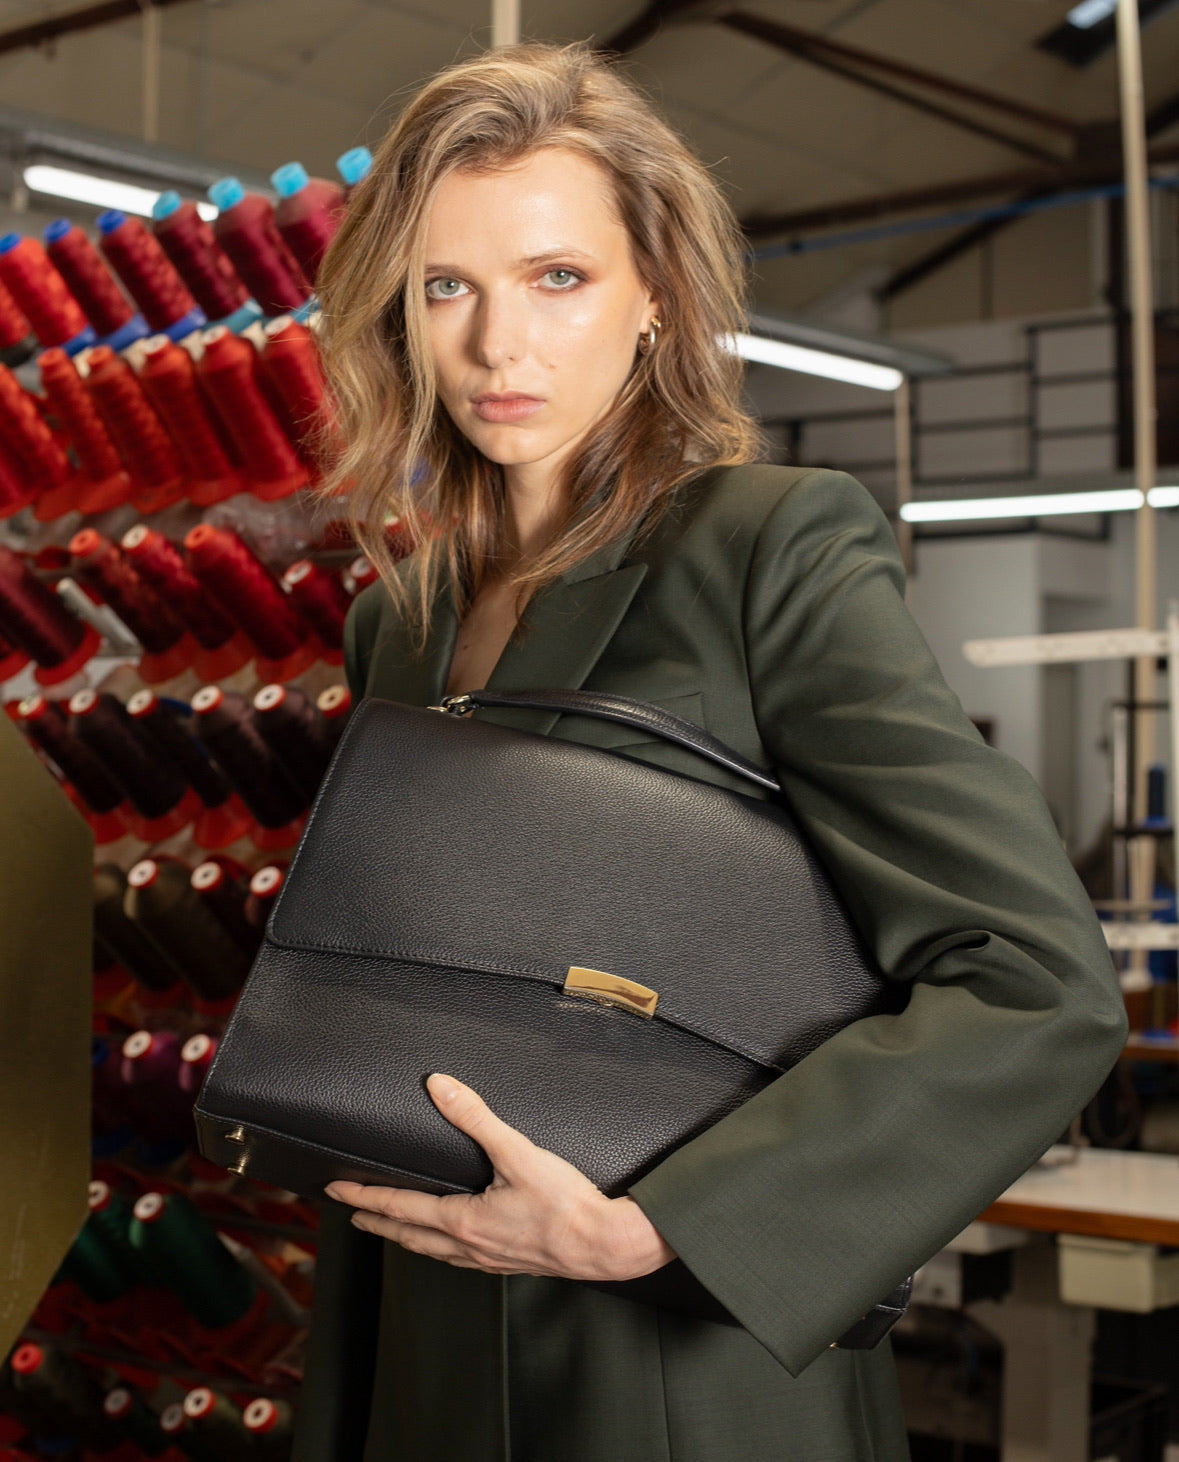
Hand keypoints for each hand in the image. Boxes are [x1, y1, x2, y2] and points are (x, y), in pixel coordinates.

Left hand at [324, 1073, 675, 1281]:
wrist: (605, 1245)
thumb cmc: (566, 1206)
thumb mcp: (518, 1153)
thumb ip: (476, 1117)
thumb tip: (441, 1087)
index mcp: (462, 1221)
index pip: (398, 1207)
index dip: (364, 1195)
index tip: (337, 1189)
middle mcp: (468, 1246)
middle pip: (407, 1235)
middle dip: (376, 1221)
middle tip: (351, 1212)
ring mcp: (487, 1260)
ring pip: (431, 1251)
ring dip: (404, 1238)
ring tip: (391, 1229)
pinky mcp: (507, 1263)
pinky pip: (458, 1260)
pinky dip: (438, 1250)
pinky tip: (449, 1245)